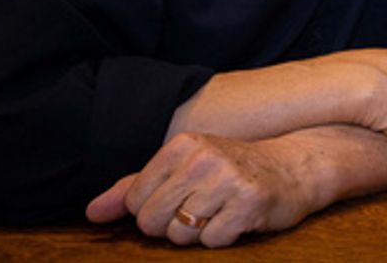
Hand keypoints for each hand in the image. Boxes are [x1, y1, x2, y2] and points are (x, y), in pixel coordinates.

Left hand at [85, 132, 316, 247]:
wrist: (295, 168)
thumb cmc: (232, 171)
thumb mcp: (184, 170)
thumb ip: (135, 189)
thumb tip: (91, 213)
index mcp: (184, 145)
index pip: (135, 201)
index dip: (156, 209)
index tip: (185, 196)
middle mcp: (204, 157)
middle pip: (152, 221)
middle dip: (174, 225)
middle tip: (204, 207)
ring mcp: (228, 179)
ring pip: (180, 235)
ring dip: (199, 233)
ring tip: (222, 211)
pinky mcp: (249, 203)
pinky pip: (211, 241)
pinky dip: (224, 237)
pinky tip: (239, 218)